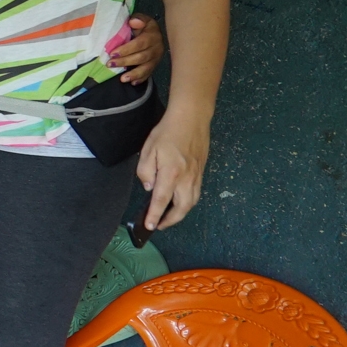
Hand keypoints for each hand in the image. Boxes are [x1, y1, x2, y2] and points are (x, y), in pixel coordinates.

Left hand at [110, 13, 164, 83]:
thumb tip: (133, 22)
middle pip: (142, 57)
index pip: (140, 43)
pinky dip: (141, 79)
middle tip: (110, 64)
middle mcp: (157, 47)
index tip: (112, 53)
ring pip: (146, 67)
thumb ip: (138, 19)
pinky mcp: (155, 65)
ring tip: (122, 79)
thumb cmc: (141, 26)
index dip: (126, 49)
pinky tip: (132, 83)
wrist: (153, 32)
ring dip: (134, 74)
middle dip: (125, 61)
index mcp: (152, 35)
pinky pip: (149, 73)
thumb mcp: (140, 18)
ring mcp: (157, 58)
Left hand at [136, 110, 208, 230]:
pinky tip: (179, 202)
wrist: (191, 119)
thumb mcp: (148, 150)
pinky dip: (187, 203)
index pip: (161, 201)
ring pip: (191, 202)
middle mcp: (187, 178)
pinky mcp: (201, 172)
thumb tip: (149, 188)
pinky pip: (196, 193)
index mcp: (171, 173)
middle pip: (181, 208)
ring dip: (180, 214)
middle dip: (170, 221)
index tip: (149, 227)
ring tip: (168, 217)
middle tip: (158, 225)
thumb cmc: (167, 133)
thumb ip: (145, 172)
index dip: (154, 216)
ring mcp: (197, 176)